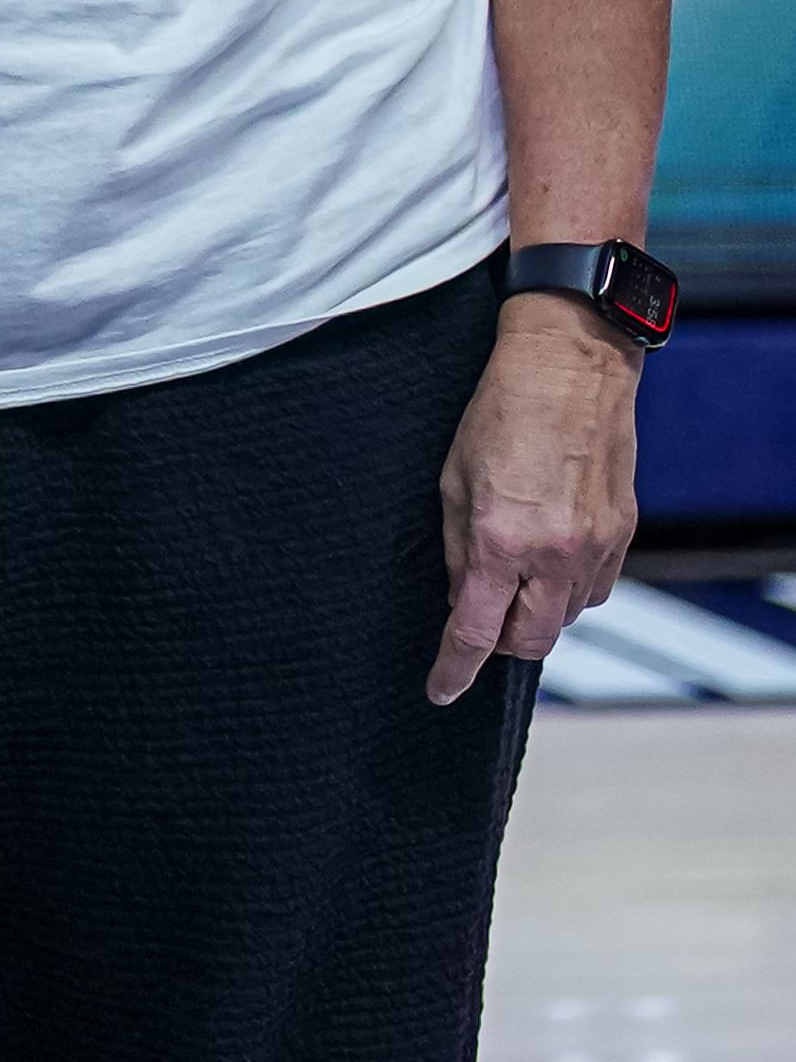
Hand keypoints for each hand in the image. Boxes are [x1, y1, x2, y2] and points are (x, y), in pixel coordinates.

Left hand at [427, 297, 638, 704]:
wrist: (569, 370)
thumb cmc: (499, 414)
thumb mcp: (451, 481)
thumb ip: (454, 549)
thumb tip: (458, 599)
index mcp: (500, 540)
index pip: (474, 630)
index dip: (454, 668)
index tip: (440, 691)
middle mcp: (554, 553)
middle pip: (530, 640)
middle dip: (500, 645)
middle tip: (478, 623)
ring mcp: (595, 546)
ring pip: (566, 617)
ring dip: (535, 613)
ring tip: (512, 576)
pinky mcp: (622, 533)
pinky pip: (596, 589)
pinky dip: (568, 590)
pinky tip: (548, 560)